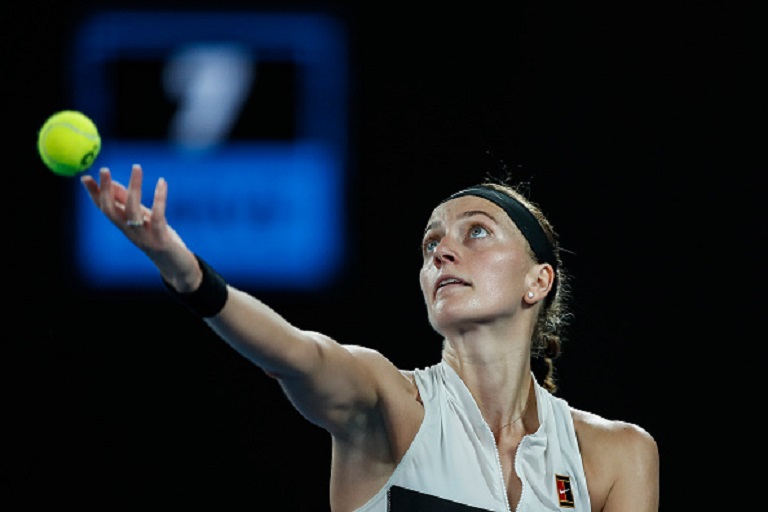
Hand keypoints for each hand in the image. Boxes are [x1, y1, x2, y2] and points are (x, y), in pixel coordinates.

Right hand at [80, 164, 200, 290]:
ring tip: (136, 167)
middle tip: (104, 169)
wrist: (177, 266)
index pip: (104, 209)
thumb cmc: (159, 238)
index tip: (85, 177)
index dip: (93, 194)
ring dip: (134, 188)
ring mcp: (144, 237)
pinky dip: (159, 198)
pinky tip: (162, 182)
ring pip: (133, 211)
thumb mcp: (142, 219)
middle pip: (111, 211)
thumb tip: (111, 182)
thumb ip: (128, 203)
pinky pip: (158, 216)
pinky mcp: (161, 239)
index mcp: (123, 227)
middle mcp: (130, 232)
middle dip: (105, 191)